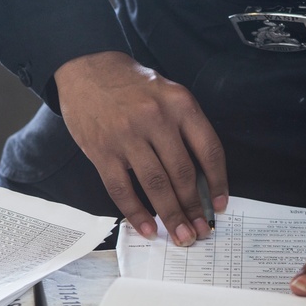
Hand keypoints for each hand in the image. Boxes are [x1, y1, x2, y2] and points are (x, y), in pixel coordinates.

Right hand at [54, 51, 227, 245]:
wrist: (86, 68)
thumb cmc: (132, 85)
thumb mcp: (168, 93)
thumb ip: (184, 127)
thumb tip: (201, 177)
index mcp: (180, 104)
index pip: (208, 150)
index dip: (218, 183)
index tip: (219, 206)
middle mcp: (156, 119)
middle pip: (183, 173)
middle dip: (194, 208)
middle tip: (200, 232)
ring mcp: (127, 136)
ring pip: (156, 185)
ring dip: (171, 216)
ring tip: (181, 236)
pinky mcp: (102, 151)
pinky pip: (122, 189)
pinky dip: (136, 213)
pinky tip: (147, 229)